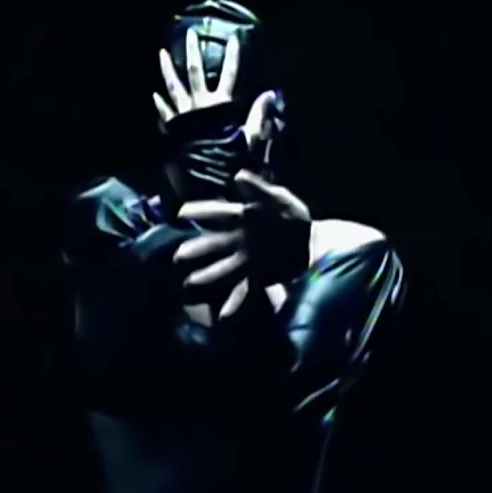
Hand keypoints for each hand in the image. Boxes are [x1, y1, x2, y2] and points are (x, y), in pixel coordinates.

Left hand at [152, 29, 283, 150]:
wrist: (204, 180)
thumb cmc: (229, 160)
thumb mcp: (249, 138)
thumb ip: (258, 115)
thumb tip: (270, 94)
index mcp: (220, 105)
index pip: (229, 74)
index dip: (232, 56)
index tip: (232, 39)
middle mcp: (199, 105)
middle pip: (194, 72)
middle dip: (192, 52)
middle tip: (190, 35)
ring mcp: (183, 115)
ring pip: (174, 87)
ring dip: (167, 69)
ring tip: (161, 53)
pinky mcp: (172, 128)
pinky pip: (164, 112)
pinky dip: (160, 103)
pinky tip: (155, 95)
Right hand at [172, 169, 312, 318]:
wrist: (312, 243)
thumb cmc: (294, 218)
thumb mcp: (280, 199)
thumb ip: (259, 189)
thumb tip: (238, 176)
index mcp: (243, 218)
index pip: (218, 213)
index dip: (200, 211)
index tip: (181, 212)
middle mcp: (239, 240)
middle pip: (213, 245)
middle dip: (197, 250)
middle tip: (178, 256)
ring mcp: (247, 260)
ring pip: (222, 269)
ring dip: (208, 276)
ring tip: (190, 284)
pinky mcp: (258, 277)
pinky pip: (243, 291)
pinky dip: (234, 304)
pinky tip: (223, 316)